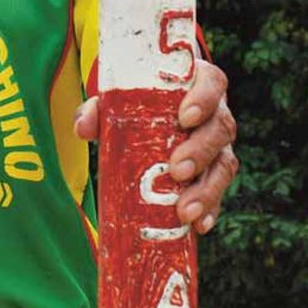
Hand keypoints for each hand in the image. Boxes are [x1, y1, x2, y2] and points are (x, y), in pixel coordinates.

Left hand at [73, 58, 237, 234]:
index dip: (204, 99)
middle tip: (176, 170)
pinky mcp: (215, 170)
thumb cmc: (138, 100)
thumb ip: (99, 108)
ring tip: (185, 211)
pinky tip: (200, 225)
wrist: (148, 111)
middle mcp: (216, 112)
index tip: (185, 118)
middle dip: (200, 151)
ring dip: (207, 189)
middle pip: (221, 128)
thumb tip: (83, 127)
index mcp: (198, 83)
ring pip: (224, 163)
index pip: (212, 83)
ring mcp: (219, 143)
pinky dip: (212, 208)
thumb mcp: (119, 98)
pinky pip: (220, 190)